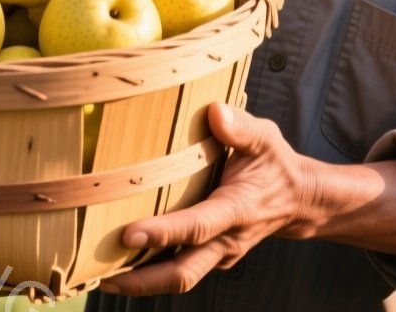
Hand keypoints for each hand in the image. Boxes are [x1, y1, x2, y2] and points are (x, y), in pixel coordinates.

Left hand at [98, 103, 316, 296]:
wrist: (298, 202)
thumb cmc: (275, 166)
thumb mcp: (265, 139)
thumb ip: (241, 127)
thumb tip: (214, 112)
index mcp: (236, 210)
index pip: (197, 226)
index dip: (164, 233)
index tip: (129, 235)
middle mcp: (226, 240)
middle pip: (182, 272)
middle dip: (141, 279)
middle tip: (100, 276)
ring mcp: (217, 254)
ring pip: (177, 278)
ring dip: (139, 283)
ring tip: (97, 277)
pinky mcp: (209, 257)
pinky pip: (177, 271)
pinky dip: (148, 274)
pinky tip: (117, 266)